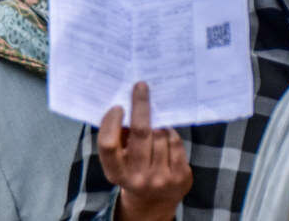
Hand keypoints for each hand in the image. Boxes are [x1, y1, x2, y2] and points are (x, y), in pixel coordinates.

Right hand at [100, 82, 191, 220]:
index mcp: (114, 172)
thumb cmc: (131, 169)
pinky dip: (169, 133)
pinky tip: (165, 135)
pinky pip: (175, 142)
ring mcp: (160, 178)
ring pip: (160, 135)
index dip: (112, 123)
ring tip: (153, 125)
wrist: (153, 200)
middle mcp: (137, 177)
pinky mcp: (180, 177)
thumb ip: (118, 136)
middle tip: (141, 87)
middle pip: (140, 133)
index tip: (119, 107)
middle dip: (140, 106)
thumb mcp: (118, 159)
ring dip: (157, 124)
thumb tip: (125, 102)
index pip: (108, 144)